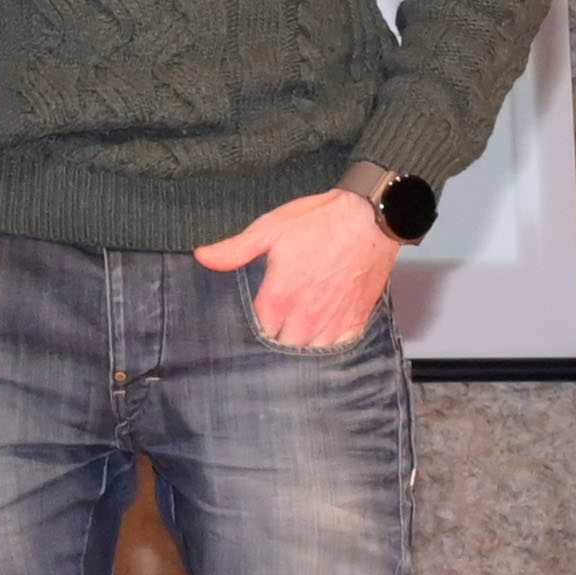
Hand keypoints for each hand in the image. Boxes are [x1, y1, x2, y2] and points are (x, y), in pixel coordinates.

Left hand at [197, 187, 400, 351]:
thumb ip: (235, 250)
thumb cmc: (322, 222)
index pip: (255, 335)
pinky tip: (321, 336)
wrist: (372, 219)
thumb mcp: (270, 229)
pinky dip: (328, 348)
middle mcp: (304, 319)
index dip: (250, 332)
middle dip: (275, 343)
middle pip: (281, 350)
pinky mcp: (355, 323)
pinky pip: (337, 351)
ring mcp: (332, 325)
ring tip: (294, 335)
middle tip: (273, 330)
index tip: (252, 324)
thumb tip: (203, 257)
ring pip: (308, 356)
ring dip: (300, 348)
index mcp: (278, 299)